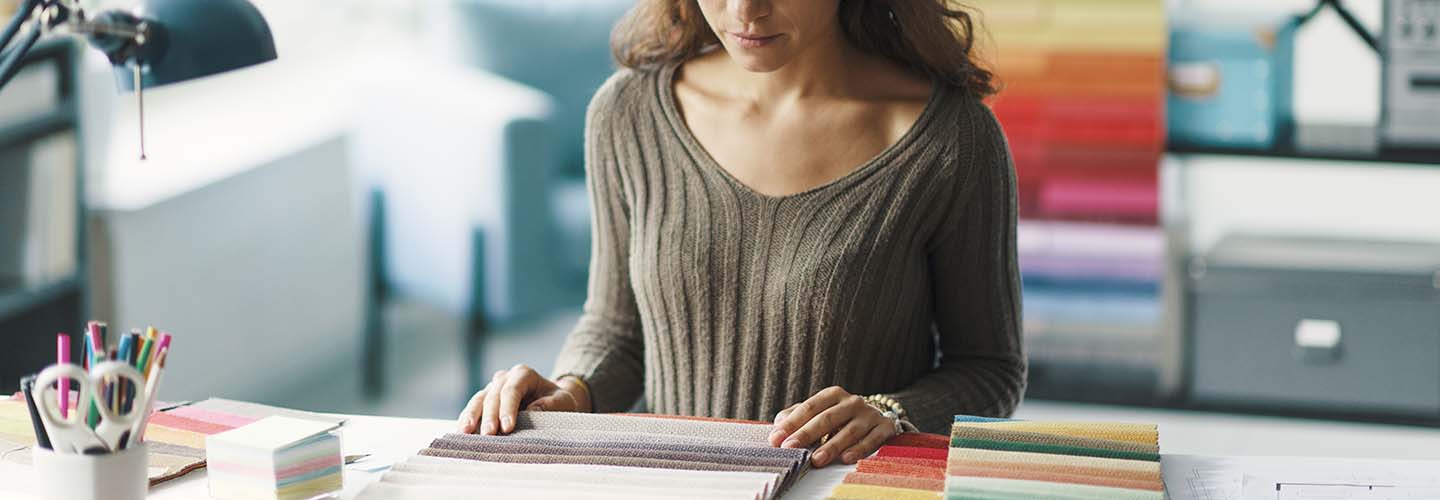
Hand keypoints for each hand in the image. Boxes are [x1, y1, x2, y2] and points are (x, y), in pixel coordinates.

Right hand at [456, 364, 592, 434]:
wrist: (552, 401)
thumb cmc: (559, 401)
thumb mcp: (563, 401)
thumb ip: (551, 405)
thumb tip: (530, 411)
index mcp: (523, 374)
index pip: (512, 390)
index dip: (507, 408)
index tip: (507, 428)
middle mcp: (504, 377)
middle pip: (493, 395)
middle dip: (489, 416)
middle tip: (488, 435)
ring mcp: (492, 388)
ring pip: (478, 400)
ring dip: (471, 417)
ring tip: (464, 433)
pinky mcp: (485, 401)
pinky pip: (473, 409)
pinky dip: (466, 420)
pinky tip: (460, 434)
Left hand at [769, 386, 896, 467]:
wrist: (877, 418)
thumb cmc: (841, 417)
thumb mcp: (821, 412)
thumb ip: (798, 415)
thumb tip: (778, 424)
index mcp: (833, 395)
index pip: (810, 407)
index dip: (792, 422)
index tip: (776, 438)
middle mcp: (852, 402)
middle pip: (827, 418)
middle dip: (807, 434)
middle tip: (790, 448)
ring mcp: (869, 415)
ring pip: (849, 431)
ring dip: (831, 446)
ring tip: (816, 459)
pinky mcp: (884, 428)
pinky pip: (872, 439)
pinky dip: (859, 449)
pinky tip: (846, 458)